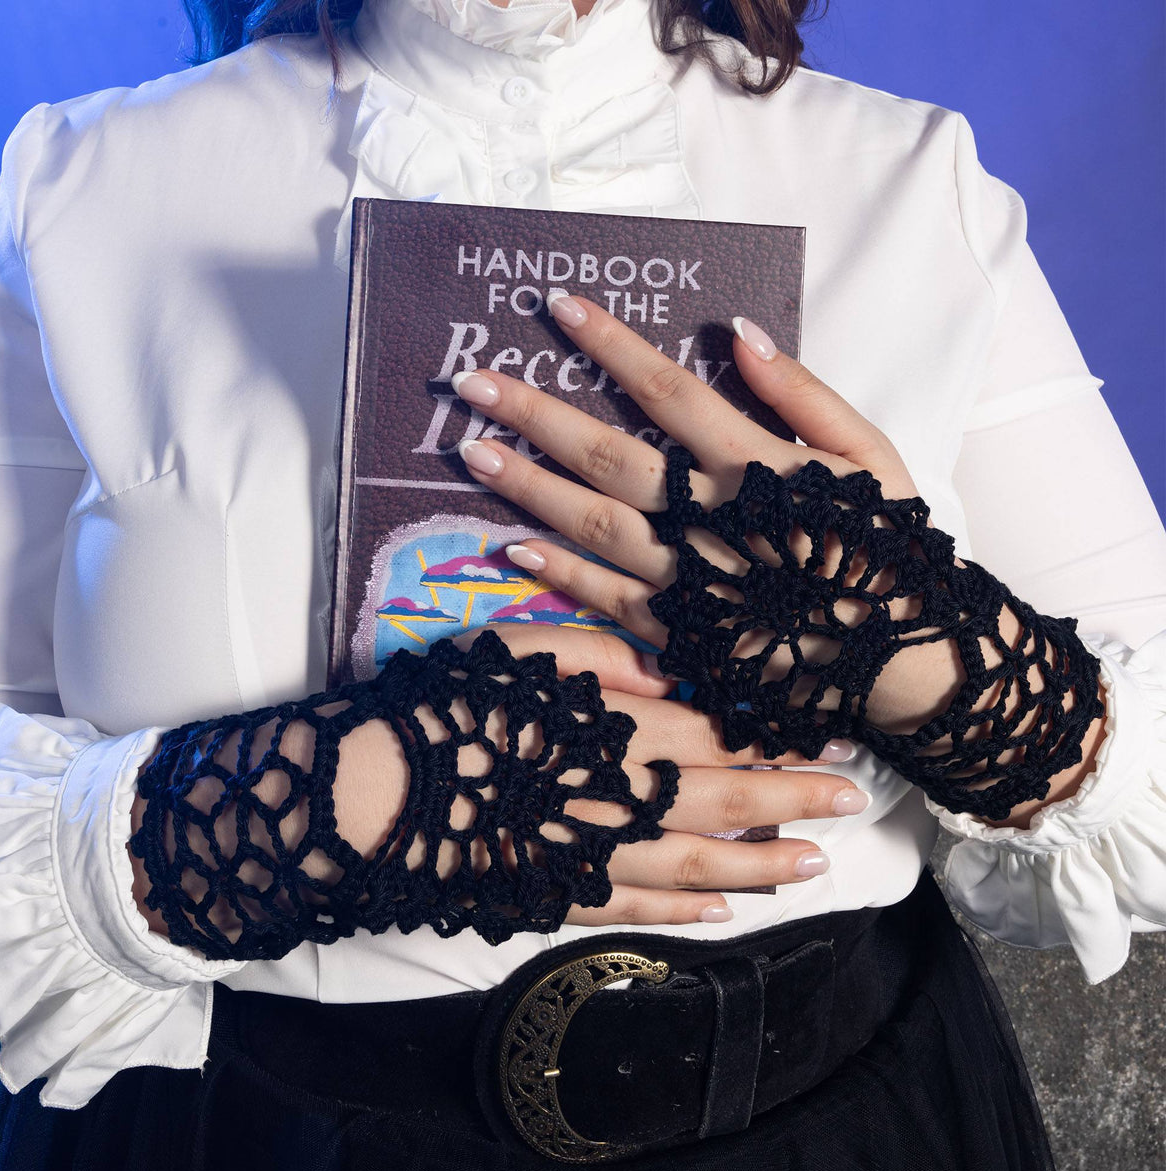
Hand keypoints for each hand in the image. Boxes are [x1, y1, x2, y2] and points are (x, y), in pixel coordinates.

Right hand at [443, 625, 866, 925]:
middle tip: (851, 802)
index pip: (719, 738)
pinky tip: (724, 911)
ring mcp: (596, 855)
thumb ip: (602, 653)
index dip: (781, 742)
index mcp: (616, 730)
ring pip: (697, 864)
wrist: (373, 792)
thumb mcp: (522, 650)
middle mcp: (622, 797)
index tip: (834, 743)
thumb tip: (670, 666)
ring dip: (761, 866)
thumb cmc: (448, 708)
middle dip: (795, 802)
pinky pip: (637, 908)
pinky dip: (684, 910)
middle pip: (726, 802)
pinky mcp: (562, 894)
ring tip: (815, 865)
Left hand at [449, 293, 962, 736]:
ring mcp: (687, 577)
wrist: (903, 658)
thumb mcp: (875, 457)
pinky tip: (513, 545)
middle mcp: (708, 516)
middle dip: (535, 414)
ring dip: (528, 486)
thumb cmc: (889, 548)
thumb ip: (808, 395)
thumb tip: (740, 334)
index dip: (610, 345)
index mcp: (755, 465)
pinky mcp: (681, 631)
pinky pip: (608, 597)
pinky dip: (561, 571)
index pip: (667, 390)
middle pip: (607, 455)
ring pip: (593, 523)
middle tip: (470, 383)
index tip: (559, 308)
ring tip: (471, 451)